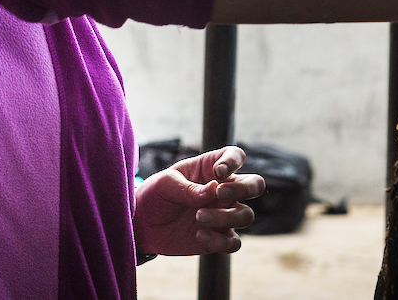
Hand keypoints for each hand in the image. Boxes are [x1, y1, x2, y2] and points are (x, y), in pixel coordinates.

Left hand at [133, 145, 266, 256]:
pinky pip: (234, 242)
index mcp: (210, 168)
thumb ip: (189, 188)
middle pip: (255, 184)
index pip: (236, 155)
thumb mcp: (165, 184)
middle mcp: (223, 190)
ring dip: (226, 217)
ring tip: (198, 217)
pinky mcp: (218, 238)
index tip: (218, 172)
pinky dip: (220, 241)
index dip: (234, 161)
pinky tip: (199, 235)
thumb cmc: (154, 195)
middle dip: (243, 189)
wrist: (142, 226)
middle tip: (219, 194)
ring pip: (246, 215)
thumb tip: (213, 190)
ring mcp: (223, 214)